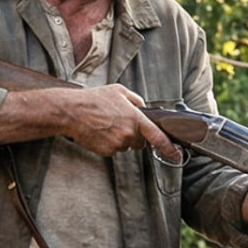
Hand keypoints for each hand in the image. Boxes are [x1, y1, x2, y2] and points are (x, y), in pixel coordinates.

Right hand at [63, 84, 181, 161]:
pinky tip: (99, 132)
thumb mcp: (118, 91)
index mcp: (135, 119)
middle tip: (119, 123)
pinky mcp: (106, 151)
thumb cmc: (93, 99)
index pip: (158, 137)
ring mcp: (117, 144)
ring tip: (105, 125)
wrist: (71, 112)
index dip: (169, 148)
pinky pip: (113, 150)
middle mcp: (129, 134)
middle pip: (140, 142)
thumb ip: (136, 100)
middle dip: (134, 135)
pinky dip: (108, 143)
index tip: (177, 156)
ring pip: (126, 145)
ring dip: (120, 138)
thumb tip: (144, 107)